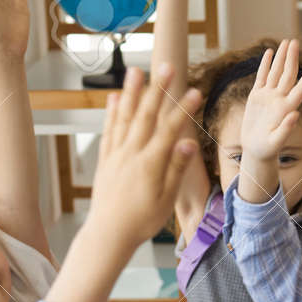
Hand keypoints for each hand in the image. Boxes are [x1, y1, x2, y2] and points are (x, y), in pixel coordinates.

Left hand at [89, 64, 201, 247]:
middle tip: (167, 66)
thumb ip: (176, 168)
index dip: (183, 109)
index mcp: (150, 164)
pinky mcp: (105, 160)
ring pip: (124, 118)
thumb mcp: (165, 199)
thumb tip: (188, 142)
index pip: (170, 130)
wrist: (108, 235)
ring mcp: (116, 155)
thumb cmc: (141, 222)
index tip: (196, 91)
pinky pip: (109, 131)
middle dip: (158, 89)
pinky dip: (111, 113)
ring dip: (131, 93)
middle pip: (146, 115)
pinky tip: (114, 99)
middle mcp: (131, 154)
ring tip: (135, 71)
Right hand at [237, 39, 301, 200]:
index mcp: (287, 109)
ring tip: (287, 43)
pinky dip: (265, 64)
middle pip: (288, 75)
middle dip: (292, 58)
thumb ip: (286, 129)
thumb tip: (296, 114)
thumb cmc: (266, 150)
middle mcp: (279, 100)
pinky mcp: (257, 97)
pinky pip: (262, 77)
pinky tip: (270, 53)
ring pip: (276, 72)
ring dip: (282, 58)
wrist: (255, 150)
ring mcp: (268, 97)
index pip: (301, 88)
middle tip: (295, 42)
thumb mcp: (275, 142)